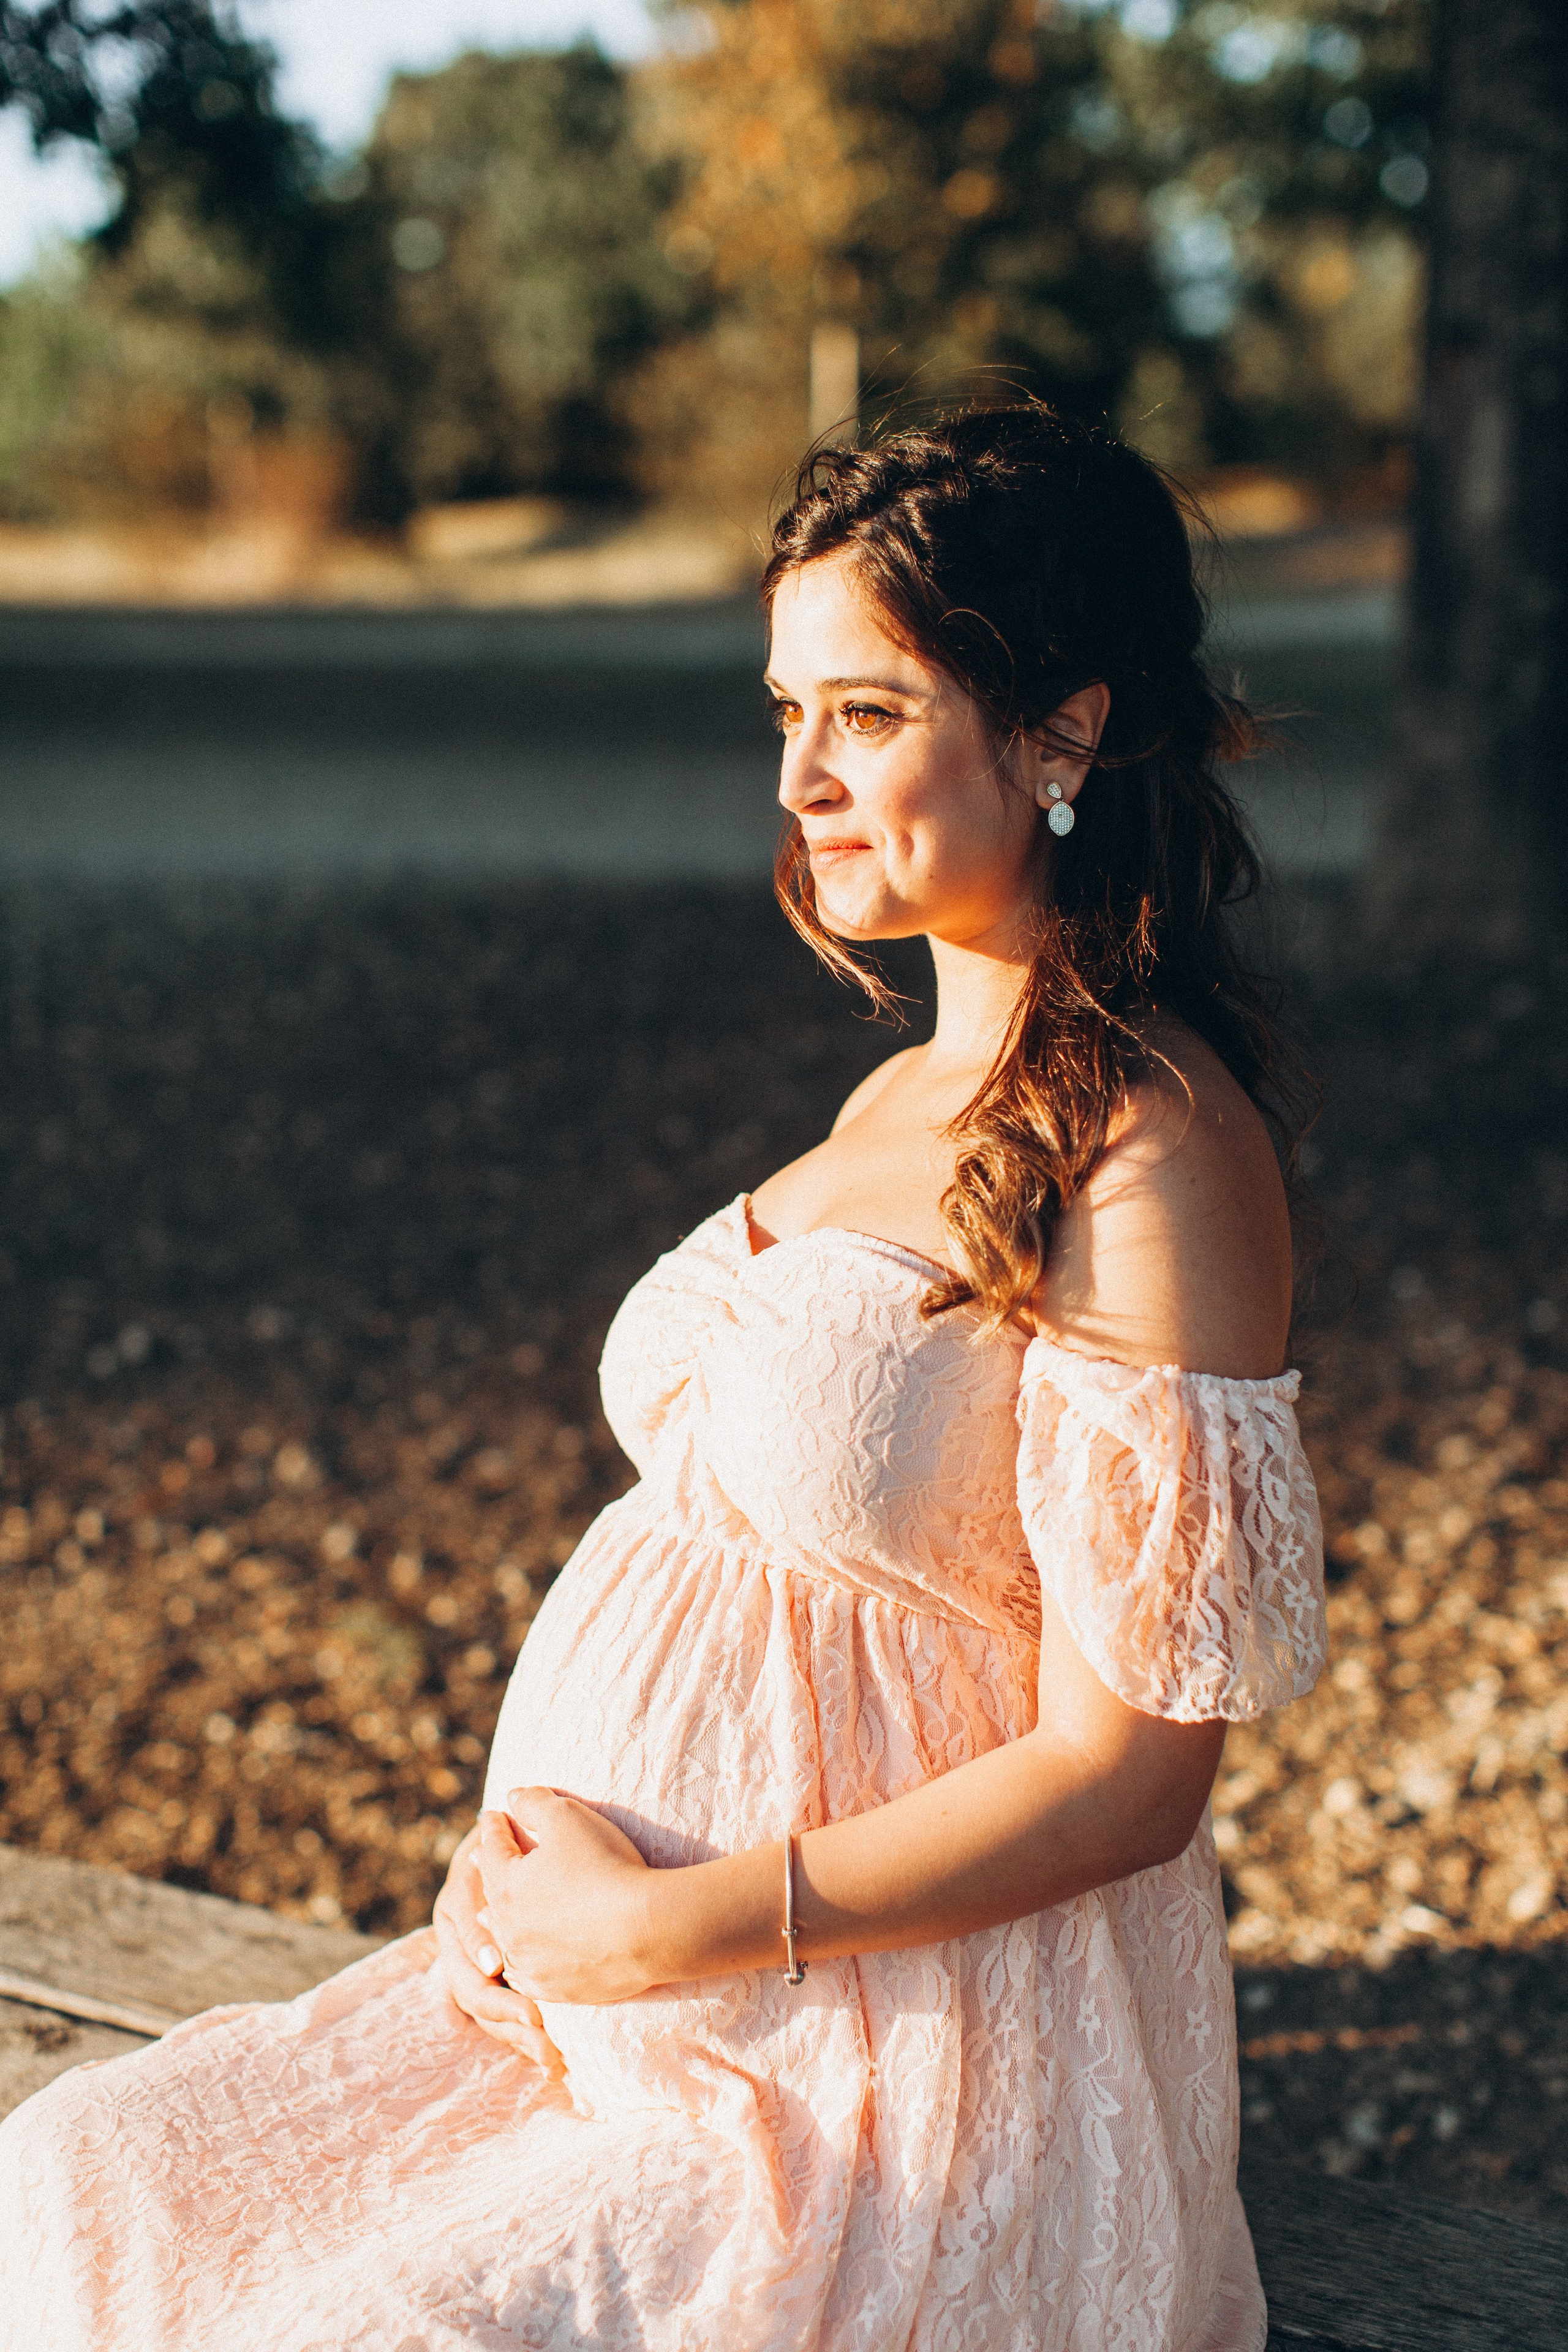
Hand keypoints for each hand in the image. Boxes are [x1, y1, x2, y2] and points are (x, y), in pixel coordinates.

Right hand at [432, 1825, 565, 2075]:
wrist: (537, 1865)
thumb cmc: (542, 1842)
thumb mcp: (533, 1825)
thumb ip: (517, 1816)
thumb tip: (499, 1813)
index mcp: (457, 1904)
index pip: (461, 1927)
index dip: (478, 1942)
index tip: (499, 1962)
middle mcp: (460, 1943)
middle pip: (470, 1985)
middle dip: (501, 2007)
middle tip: (535, 2021)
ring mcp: (477, 1971)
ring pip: (486, 2011)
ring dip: (514, 2034)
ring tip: (549, 2053)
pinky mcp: (500, 1991)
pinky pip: (504, 2024)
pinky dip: (523, 2041)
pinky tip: (551, 2061)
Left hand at [476, 1786, 655, 2004]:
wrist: (648, 1929)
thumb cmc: (606, 1865)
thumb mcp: (568, 1817)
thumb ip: (534, 1803)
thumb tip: (511, 1796)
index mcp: (507, 1886)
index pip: (491, 1850)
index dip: (493, 1828)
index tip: (492, 1815)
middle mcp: (509, 1928)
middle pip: (492, 1895)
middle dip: (489, 1873)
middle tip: (482, 1860)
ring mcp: (531, 1963)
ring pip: (503, 1939)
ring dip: (497, 1920)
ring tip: (490, 1911)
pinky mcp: (555, 1988)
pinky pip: (526, 1977)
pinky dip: (517, 1964)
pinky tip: (518, 1963)